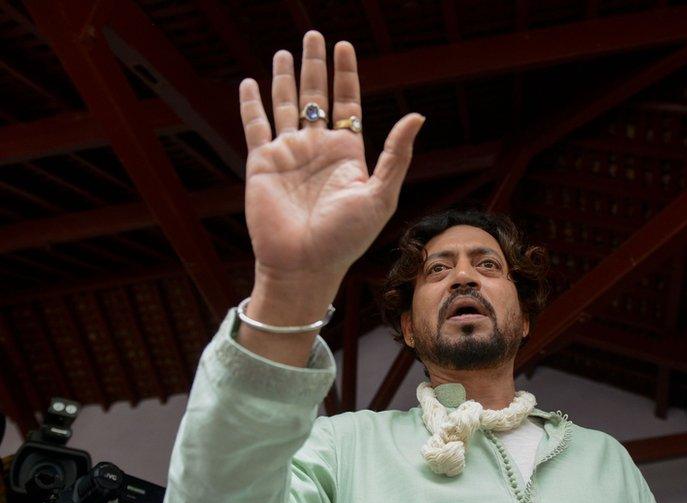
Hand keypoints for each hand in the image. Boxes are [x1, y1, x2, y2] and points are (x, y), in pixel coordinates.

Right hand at [240, 32, 424, 310]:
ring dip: (284, 78)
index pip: (348, 103)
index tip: (344, 45)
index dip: (346, 74)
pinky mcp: (262, 163)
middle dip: (315, 66)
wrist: (304, 265)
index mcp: (348, 153)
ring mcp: (289, 154)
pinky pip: (256, 126)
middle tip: (314, 35)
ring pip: (286, 105)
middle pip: (317, 95)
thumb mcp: (379, 195)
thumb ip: (396, 155)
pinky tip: (251, 83)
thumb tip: (417, 116)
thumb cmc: (346, 238)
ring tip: (285, 50)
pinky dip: (252, 104)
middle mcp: (318, 148)